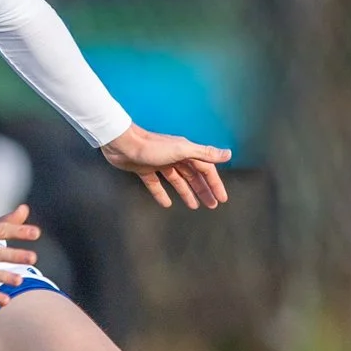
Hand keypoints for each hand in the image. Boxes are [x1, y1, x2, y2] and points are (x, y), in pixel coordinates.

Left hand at [101, 124, 231, 208]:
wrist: (122, 144)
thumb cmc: (152, 146)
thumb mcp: (182, 150)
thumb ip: (204, 153)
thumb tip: (228, 154)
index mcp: (186, 152)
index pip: (206, 170)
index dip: (214, 184)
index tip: (222, 198)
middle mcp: (175, 157)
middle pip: (193, 176)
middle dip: (203, 190)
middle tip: (211, 205)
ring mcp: (160, 164)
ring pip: (177, 180)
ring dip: (186, 193)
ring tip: (194, 206)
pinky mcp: (145, 170)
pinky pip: (156, 184)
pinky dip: (162, 194)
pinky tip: (166, 203)